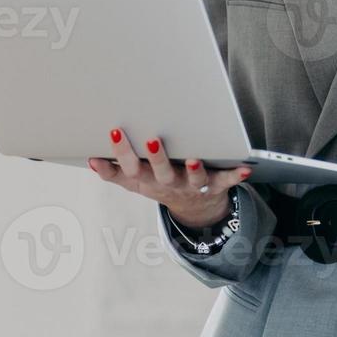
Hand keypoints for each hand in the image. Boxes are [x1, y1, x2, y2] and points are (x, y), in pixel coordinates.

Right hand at [88, 128, 250, 228]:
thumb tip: (91, 160)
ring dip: (194, 170)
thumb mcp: (134, 182)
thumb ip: (113, 172)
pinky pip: (227, 181)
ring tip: (193, 159)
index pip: (130, 167)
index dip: (121, 152)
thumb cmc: (159, 183)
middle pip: (161, 173)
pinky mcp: (215, 185)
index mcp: (147, 180)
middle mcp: (169, 184)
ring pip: (193, 179)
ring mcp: (193, 185)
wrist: (193, 206)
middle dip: (156, 158)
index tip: (114, 131)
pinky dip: (236, 176)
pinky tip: (246, 170)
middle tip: (152, 141)